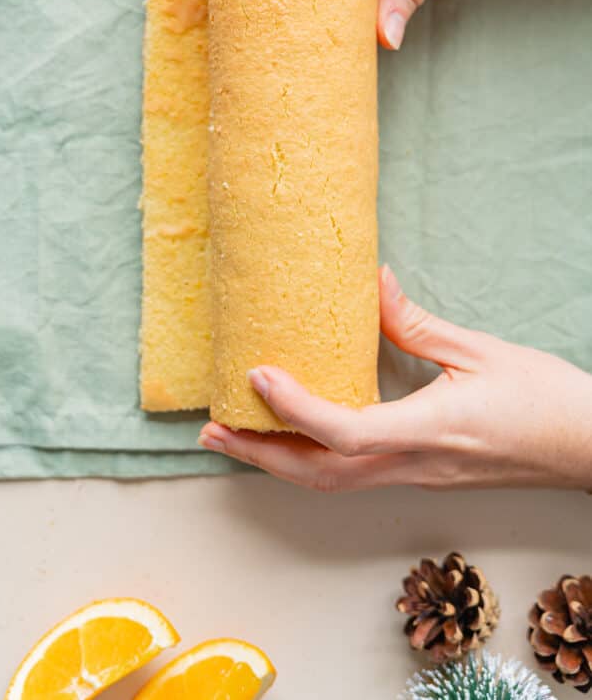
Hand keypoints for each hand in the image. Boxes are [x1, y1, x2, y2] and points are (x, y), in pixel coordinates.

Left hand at [198, 267, 591, 492]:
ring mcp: (414, 476)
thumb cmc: (543, 401)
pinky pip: (350, 475)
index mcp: (427, 431)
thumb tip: (368, 283)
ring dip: (276, 463)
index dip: (293, 408)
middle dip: (259, 456)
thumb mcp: (478, 350)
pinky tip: (293, 437)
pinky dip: (309, 460)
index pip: (342, 432)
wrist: (588, 447)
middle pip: (318, 476)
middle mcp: (412, 463)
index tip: (256, 376)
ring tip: (234, 436)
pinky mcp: (419, 474)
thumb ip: (414, 323)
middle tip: (212, 429)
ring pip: (330, 483)